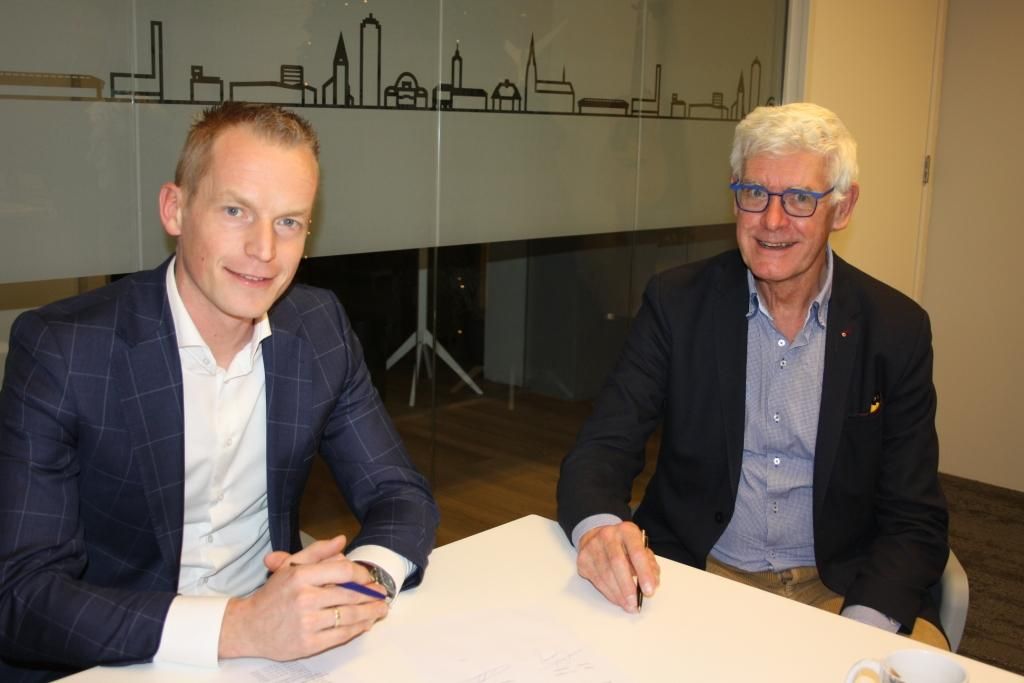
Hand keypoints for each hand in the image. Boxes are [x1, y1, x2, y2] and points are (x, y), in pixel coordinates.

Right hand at [218, 535, 389, 660]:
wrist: (248, 627)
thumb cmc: (273, 595)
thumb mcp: (291, 566)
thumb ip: (317, 552)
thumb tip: (342, 540)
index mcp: (300, 575)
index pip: (343, 570)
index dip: (362, 573)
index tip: (370, 577)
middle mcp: (304, 598)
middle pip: (350, 594)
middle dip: (371, 595)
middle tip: (382, 594)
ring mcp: (307, 623)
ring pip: (349, 616)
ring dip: (370, 613)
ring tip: (380, 609)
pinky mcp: (308, 644)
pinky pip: (341, 635)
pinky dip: (357, 629)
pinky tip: (365, 624)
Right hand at [576, 522, 658, 612]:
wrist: (596, 536)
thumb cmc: (623, 545)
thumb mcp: (641, 548)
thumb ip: (650, 565)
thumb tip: (652, 584)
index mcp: (627, 531)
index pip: (637, 552)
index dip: (644, 573)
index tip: (649, 590)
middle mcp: (608, 535)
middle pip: (617, 563)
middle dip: (627, 587)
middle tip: (635, 603)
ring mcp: (592, 547)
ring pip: (605, 574)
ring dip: (618, 594)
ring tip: (628, 605)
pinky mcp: (583, 560)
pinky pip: (597, 580)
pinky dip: (609, 593)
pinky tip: (617, 599)